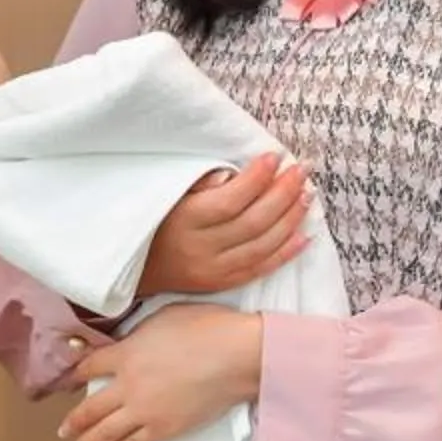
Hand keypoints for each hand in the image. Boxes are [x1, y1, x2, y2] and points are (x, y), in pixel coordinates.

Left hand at [61, 305, 262, 440]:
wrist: (236, 356)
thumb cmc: (205, 327)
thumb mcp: (162, 317)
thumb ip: (138, 334)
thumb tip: (127, 341)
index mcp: (125, 354)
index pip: (89, 367)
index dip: (75, 375)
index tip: (68, 382)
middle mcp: (127, 386)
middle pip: (89, 408)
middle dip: (73, 421)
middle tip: (62, 430)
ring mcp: (144, 411)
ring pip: (105, 432)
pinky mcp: (164, 429)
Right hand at [135, 153, 310, 297]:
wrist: (134, 267)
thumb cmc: (153, 219)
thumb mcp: (166, 193)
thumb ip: (198, 183)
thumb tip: (230, 175)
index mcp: (184, 221)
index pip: (230, 200)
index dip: (257, 178)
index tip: (275, 156)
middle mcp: (200, 249)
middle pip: (253, 222)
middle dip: (284, 193)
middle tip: (302, 170)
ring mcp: (213, 271)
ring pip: (262, 245)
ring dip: (290, 219)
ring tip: (307, 194)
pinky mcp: (221, 284)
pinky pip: (259, 269)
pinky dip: (285, 252)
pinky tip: (305, 235)